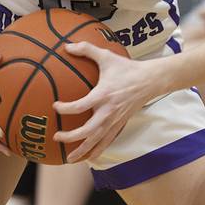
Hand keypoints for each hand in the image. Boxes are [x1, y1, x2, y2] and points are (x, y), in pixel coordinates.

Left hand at [53, 42, 151, 162]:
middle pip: (88, 130)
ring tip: (69, 159)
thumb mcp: (106, 56)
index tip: (55, 106)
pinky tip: (88, 158)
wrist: (150, 81)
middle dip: (71, 136)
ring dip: (83, 150)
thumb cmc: (126, 68)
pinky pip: (107, 141)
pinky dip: (97, 151)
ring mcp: (115, 120)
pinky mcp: (120, 125)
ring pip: (97, 141)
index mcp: (103, 95)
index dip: (66, 108)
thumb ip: (86, 49)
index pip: (81, 105)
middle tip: (56, 137)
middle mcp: (109, 111)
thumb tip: (66, 45)